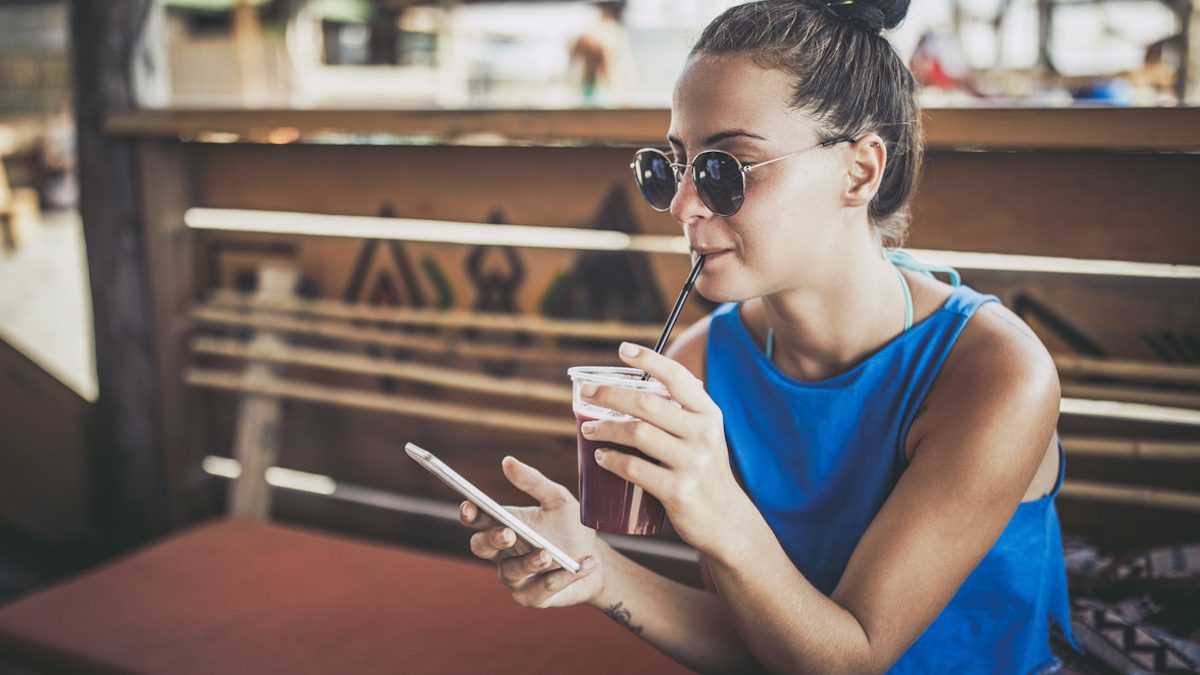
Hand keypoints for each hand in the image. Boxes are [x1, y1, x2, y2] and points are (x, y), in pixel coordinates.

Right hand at [459, 456, 602, 608]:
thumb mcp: (558, 499)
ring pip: (510, 572)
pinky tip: (580, 566)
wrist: (596, 561)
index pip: (477, 520)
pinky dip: (560, 578)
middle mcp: (503, 554)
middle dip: (493, 540)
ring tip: (548, 554)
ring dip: (529, 562)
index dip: (469, 513)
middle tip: (509, 533)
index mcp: (504, 526)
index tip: (470, 504)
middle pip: (481, 547)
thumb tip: (507, 461)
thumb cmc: (571, 528)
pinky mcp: (533, 598)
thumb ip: (534, 482)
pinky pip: (540, 590)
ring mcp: (516, 578)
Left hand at [579, 342, 749, 552]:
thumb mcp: (706, 437)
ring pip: (637, 433)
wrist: (727, 522)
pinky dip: (611, 460)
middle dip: (610, 394)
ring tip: (588, 429)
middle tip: (587, 393)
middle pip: (648, 403)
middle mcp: (704, 435)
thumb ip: (682, 413)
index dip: (649, 359)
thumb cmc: (706, 473)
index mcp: (709, 415)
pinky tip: (601, 458)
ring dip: (605, 427)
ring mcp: (692, 464)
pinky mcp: (678, 491)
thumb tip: (636, 389)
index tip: (623, 349)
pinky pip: (635, 468)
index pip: (678, 377)